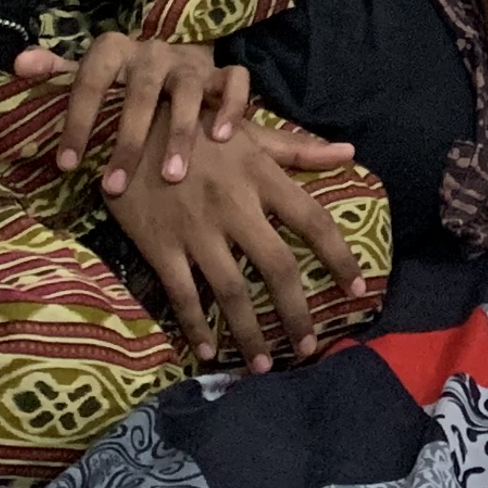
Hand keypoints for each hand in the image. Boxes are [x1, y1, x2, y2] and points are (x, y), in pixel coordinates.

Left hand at [15, 33, 252, 195]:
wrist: (176, 55)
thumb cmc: (122, 77)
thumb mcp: (89, 70)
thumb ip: (56, 69)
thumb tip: (18, 63)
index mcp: (114, 50)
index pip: (90, 80)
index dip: (77, 121)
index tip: (67, 164)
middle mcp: (153, 53)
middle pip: (139, 92)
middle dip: (127, 142)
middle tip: (114, 187)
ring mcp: (190, 62)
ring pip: (187, 91)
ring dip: (178, 134)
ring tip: (170, 176)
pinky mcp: (220, 72)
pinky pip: (234, 82)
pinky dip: (229, 107)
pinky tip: (220, 139)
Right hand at [111, 117, 374, 372]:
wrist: (128, 122)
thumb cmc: (196, 127)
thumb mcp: (249, 132)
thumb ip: (298, 150)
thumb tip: (349, 154)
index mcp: (262, 176)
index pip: (314, 221)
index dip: (340, 258)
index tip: (359, 290)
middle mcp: (235, 206)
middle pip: (277, 268)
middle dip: (296, 312)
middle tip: (309, 347)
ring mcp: (196, 229)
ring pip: (232, 291)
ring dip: (250, 333)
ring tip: (264, 364)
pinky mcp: (160, 244)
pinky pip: (183, 293)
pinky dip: (196, 325)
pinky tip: (207, 351)